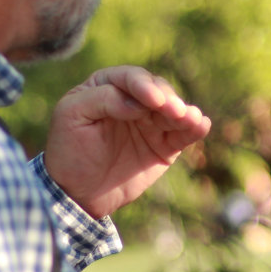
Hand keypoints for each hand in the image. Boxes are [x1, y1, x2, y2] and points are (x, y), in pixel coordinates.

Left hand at [43, 67, 210, 217]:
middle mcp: (134, 100)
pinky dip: (195, 128)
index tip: (152, 100)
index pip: (130, 78)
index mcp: (108, 86)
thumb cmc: (69, 150)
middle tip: (174, 111)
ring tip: (191, 118)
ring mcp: (151, 123)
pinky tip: (201, 125)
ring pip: (174, 110)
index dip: (143, 86)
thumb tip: (138, 103)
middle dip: (167, 99)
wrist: (77, 193)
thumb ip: (102, 99)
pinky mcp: (165, 146)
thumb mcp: (72, 115)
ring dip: (185, 112)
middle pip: (158, 90)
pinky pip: (183, 134)